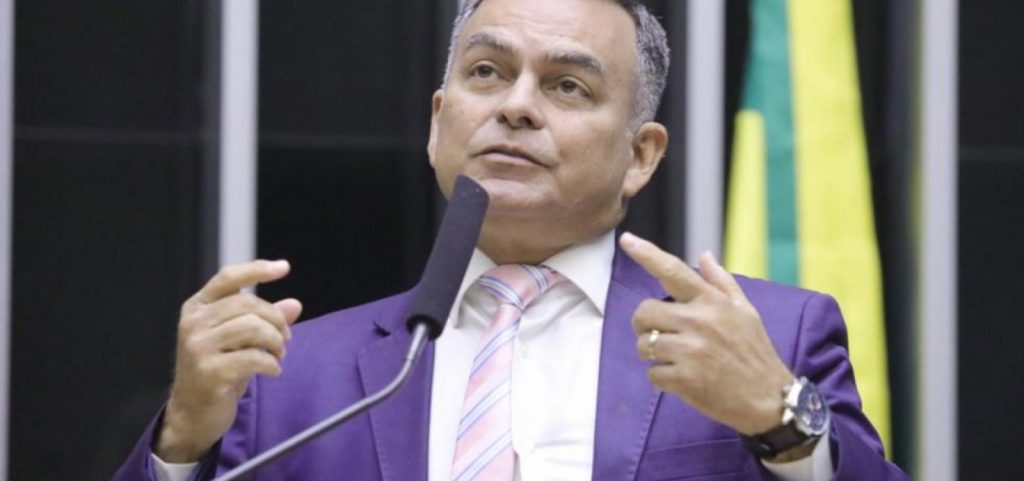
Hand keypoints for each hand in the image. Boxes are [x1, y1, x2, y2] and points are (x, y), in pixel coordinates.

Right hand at [155, 260, 302, 461]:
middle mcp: (193, 323)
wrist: (193, 413)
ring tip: (278, 354)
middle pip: (248, 304)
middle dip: (276, 320)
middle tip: (285, 339)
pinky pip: (253, 357)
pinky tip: (272, 370)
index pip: (228, 278)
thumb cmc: (217, 371)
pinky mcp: (208, 371)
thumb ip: (264, 320)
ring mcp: (198, 347)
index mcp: (197, 308)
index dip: (257, 269)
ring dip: (275, 341)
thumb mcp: (240, 341)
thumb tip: (295, 304)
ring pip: (252, 327)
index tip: (283, 267)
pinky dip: (271, 364)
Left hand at [619, 232, 792, 435]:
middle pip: (644, 312)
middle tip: (663, 335)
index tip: (627, 240)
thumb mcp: (746, 312)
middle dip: (646, 326)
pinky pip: (652, 374)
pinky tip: (683, 379)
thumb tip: (704, 255)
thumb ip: (722, 283)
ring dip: (653, 354)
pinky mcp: (685, 379)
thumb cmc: (755, 353)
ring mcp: (691, 350)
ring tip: (676, 359)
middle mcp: (699, 321)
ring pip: (644, 344)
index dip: (646, 254)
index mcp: (712, 302)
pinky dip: (662, 379)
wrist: (769, 399)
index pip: (673, 271)